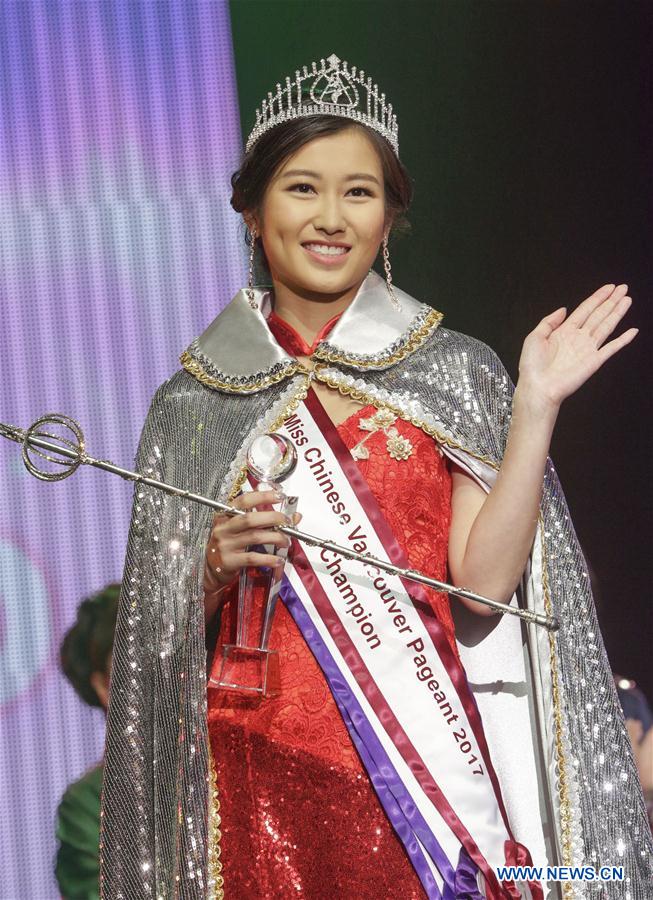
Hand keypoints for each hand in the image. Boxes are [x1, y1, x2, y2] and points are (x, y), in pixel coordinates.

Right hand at [203, 490, 299, 594]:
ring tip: (285, 541)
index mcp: (226, 516)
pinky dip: (268, 559)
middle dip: (273, 518)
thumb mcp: (242, 530)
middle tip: (286, 522)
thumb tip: (295, 516)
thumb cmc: (229, 545)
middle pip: (250, 519)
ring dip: (275, 538)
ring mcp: (225, 545)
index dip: (262, 497)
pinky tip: (278, 560)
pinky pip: (252, 558)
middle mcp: (224, 528)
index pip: (244, 501)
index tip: (279, 495)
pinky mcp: (229, 561)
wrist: (211, 569)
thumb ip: (266, 521)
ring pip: (254, 537)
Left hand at [516, 283, 637, 409]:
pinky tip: (632, 331)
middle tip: (623, 288)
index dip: (597, 298)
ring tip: (627, 299)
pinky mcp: (594, 361)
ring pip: (607, 326)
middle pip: (598, 315)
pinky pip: (611, 348)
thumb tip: (563, 309)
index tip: (608, 288)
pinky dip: (623, 340)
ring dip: (617, 313)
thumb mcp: (535, 337)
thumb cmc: (532, 366)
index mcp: (564, 332)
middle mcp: (578, 338)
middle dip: (611, 301)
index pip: (585, 310)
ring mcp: (587, 349)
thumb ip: (549, 321)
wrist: (538, 387)